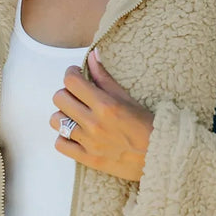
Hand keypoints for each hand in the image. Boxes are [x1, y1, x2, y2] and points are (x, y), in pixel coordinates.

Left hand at [49, 47, 154, 182]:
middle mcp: (94, 123)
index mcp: (105, 105)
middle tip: (77, 95)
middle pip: (59, 98)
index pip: (71, 81)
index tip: (76, 75)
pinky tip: (75, 134)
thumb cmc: (147, 126)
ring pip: (56, 120)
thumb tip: (92, 56)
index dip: (71, 74)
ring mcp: (89, 143)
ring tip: (75, 116)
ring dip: (63, 115)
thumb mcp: (127, 98)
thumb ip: (104, 78)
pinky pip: (60, 144)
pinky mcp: (88, 159)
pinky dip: (64, 138)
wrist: (160, 156)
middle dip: (66, 92)